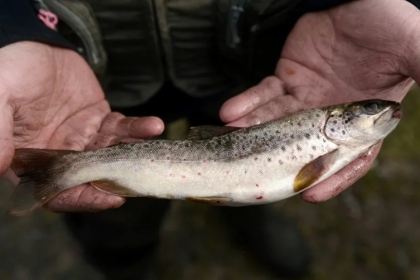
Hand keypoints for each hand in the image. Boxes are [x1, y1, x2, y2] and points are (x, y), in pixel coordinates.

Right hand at [0, 42, 163, 212]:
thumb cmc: (8, 71)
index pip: (59, 191)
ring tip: (152, 143)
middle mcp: (61, 154)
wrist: (31, 44)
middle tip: (143, 175)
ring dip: (135, 152)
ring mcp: (83, 138)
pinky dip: (138, 129)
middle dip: (120, 178)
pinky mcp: (100, 120)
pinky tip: (153, 126)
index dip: (84, 199)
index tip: (111, 199)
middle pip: (93, 177)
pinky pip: (122, 129)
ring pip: (113, 154)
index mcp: (33, 160)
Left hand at [220, 0, 419, 201]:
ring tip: (233, 138)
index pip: (350, 156)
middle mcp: (330, 115)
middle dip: (279, 160)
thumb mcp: (412, 48)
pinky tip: (230, 113)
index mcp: (362, 118)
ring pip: (276, 122)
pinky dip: (246, 104)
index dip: (333, 177)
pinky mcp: (286, 79)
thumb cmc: (389, 25)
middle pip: (303, 146)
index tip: (312, 195)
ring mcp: (305, 98)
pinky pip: (263, 94)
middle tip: (258, 172)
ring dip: (253, 132)